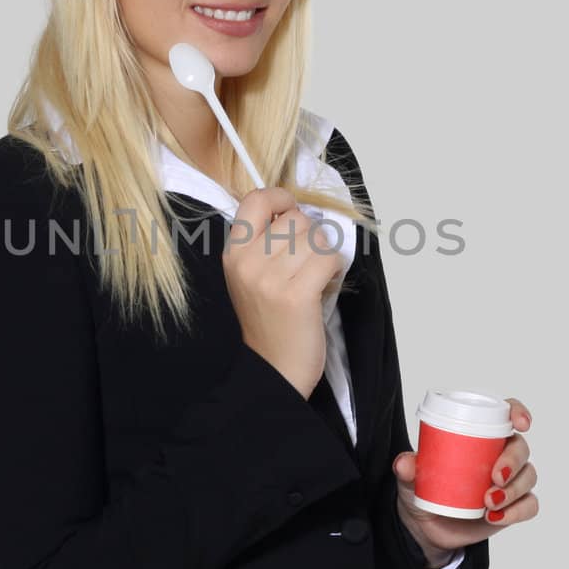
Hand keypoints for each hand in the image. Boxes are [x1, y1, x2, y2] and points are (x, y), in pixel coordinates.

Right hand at [223, 187, 346, 398]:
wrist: (274, 369)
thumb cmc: (269, 320)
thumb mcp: (251, 275)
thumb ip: (263, 241)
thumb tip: (295, 208)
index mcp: (233, 253)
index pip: (256, 200)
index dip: (282, 199)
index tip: (292, 212)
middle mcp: (247, 262)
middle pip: (296, 219)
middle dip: (310, 237)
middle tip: (305, 264)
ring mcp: (270, 279)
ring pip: (316, 237)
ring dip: (323, 255)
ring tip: (313, 277)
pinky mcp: (296, 295)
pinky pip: (329, 259)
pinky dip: (334, 270)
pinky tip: (324, 286)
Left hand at [391, 399, 538, 567]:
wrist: (427, 527)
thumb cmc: (423, 490)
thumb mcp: (411, 479)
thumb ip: (408, 469)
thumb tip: (404, 463)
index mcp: (479, 436)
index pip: (506, 414)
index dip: (518, 412)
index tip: (520, 424)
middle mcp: (500, 454)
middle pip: (520, 448)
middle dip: (512, 461)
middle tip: (495, 477)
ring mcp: (510, 481)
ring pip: (528, 476)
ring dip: (514, 489)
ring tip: (488, 503)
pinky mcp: (514, 506)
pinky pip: (529, 505)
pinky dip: (517, 511)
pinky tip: (495, 517)